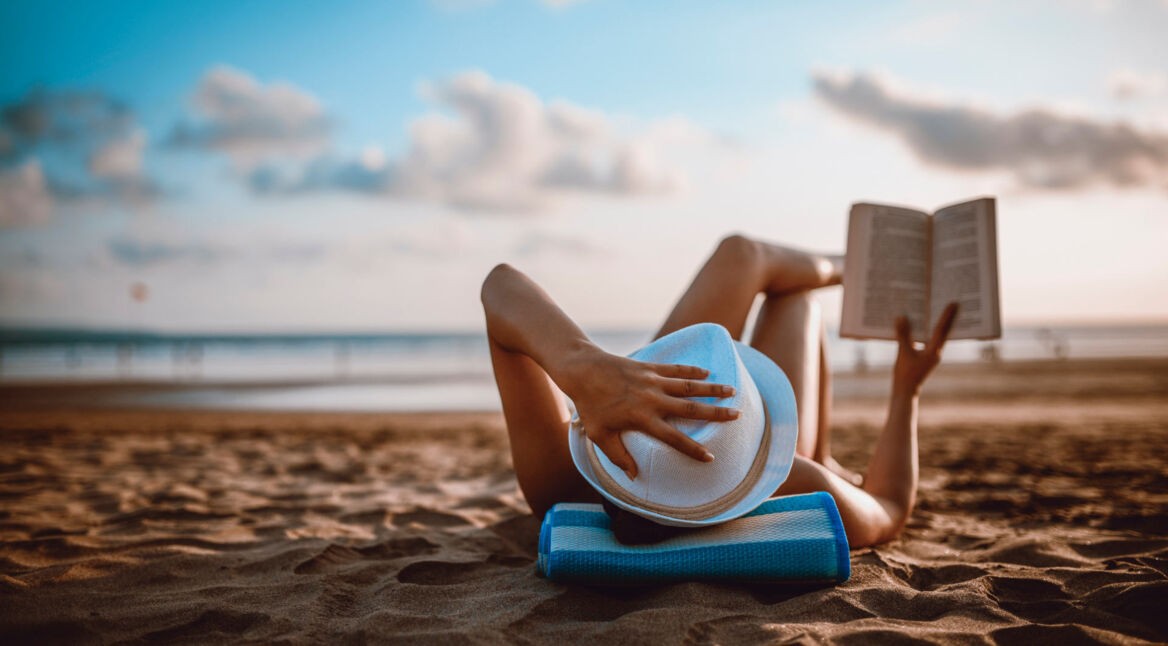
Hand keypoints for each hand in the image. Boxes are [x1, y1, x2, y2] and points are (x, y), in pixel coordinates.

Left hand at [558, 348, 736, 479]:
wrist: (582, 371)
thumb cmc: (589, 405)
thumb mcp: (599, 436)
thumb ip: (618, 456)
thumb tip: (634, 476)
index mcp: (642, 419)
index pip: (673, 438)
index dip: (692, 449)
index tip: (711, 457)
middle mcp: (652, 400)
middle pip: (690, 409)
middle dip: (715, 413)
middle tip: (736, 416)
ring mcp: (653, 381)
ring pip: (689, 386)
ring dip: (712, 388)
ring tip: (732, 390)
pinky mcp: (650, 367)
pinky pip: (676, 369)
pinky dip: (692, 370)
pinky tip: (707, 372)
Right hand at [893, 302, 958, 395]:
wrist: (905, 391)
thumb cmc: (905, 374)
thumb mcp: (903, 352)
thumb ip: (903, 334)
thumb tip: (902, 317)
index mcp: (934, 351)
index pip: (941, 330)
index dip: (947, 316)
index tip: (954, 304)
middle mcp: (935, 352)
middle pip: (944, 331)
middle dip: (948, 317)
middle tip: (954, 303)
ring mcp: (931, 354)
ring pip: (937, 336)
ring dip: (939, 323)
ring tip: (942, 310)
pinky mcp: (925, 356)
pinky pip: (928, 339)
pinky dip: (927, 331)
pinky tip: (923, 324)